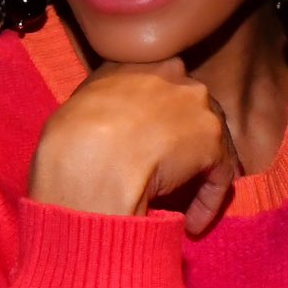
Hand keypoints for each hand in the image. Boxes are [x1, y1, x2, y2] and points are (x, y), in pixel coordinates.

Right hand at [29, 59, 239, 232]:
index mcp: (136, 63)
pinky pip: (218, 174)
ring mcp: (197, 105)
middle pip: (188, 110)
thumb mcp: (77, 110)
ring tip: (179, 208)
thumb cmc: (69, 139)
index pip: (157, 89)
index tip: (145, 146)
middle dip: (181, 143)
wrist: (90, 158)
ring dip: (195, 177)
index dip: (156, 120)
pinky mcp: (213, 141)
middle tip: (168, 175)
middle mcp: (172, 74)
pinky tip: (191, 224)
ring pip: (206, 142)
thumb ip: (102, 111)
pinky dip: (207, 201)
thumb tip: (105, 133)